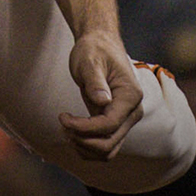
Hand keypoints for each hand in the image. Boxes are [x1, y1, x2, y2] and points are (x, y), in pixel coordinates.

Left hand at [61, 33, 143, 161]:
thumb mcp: (90, 61)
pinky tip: (71, 131)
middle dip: (83, 140)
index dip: (83, 128)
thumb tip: (102, 101)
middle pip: (109, 143)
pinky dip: (86, 146)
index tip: (62, 117)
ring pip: (108, 150)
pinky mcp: (115, 123)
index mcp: (130, 96)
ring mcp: (125, 119)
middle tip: (63, 125)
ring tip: (66, 129)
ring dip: (84, 147)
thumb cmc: (94, 49)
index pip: (109, 125)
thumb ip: (96, 81)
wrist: (100, 44)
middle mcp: (132, 111)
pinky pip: (103, 145)